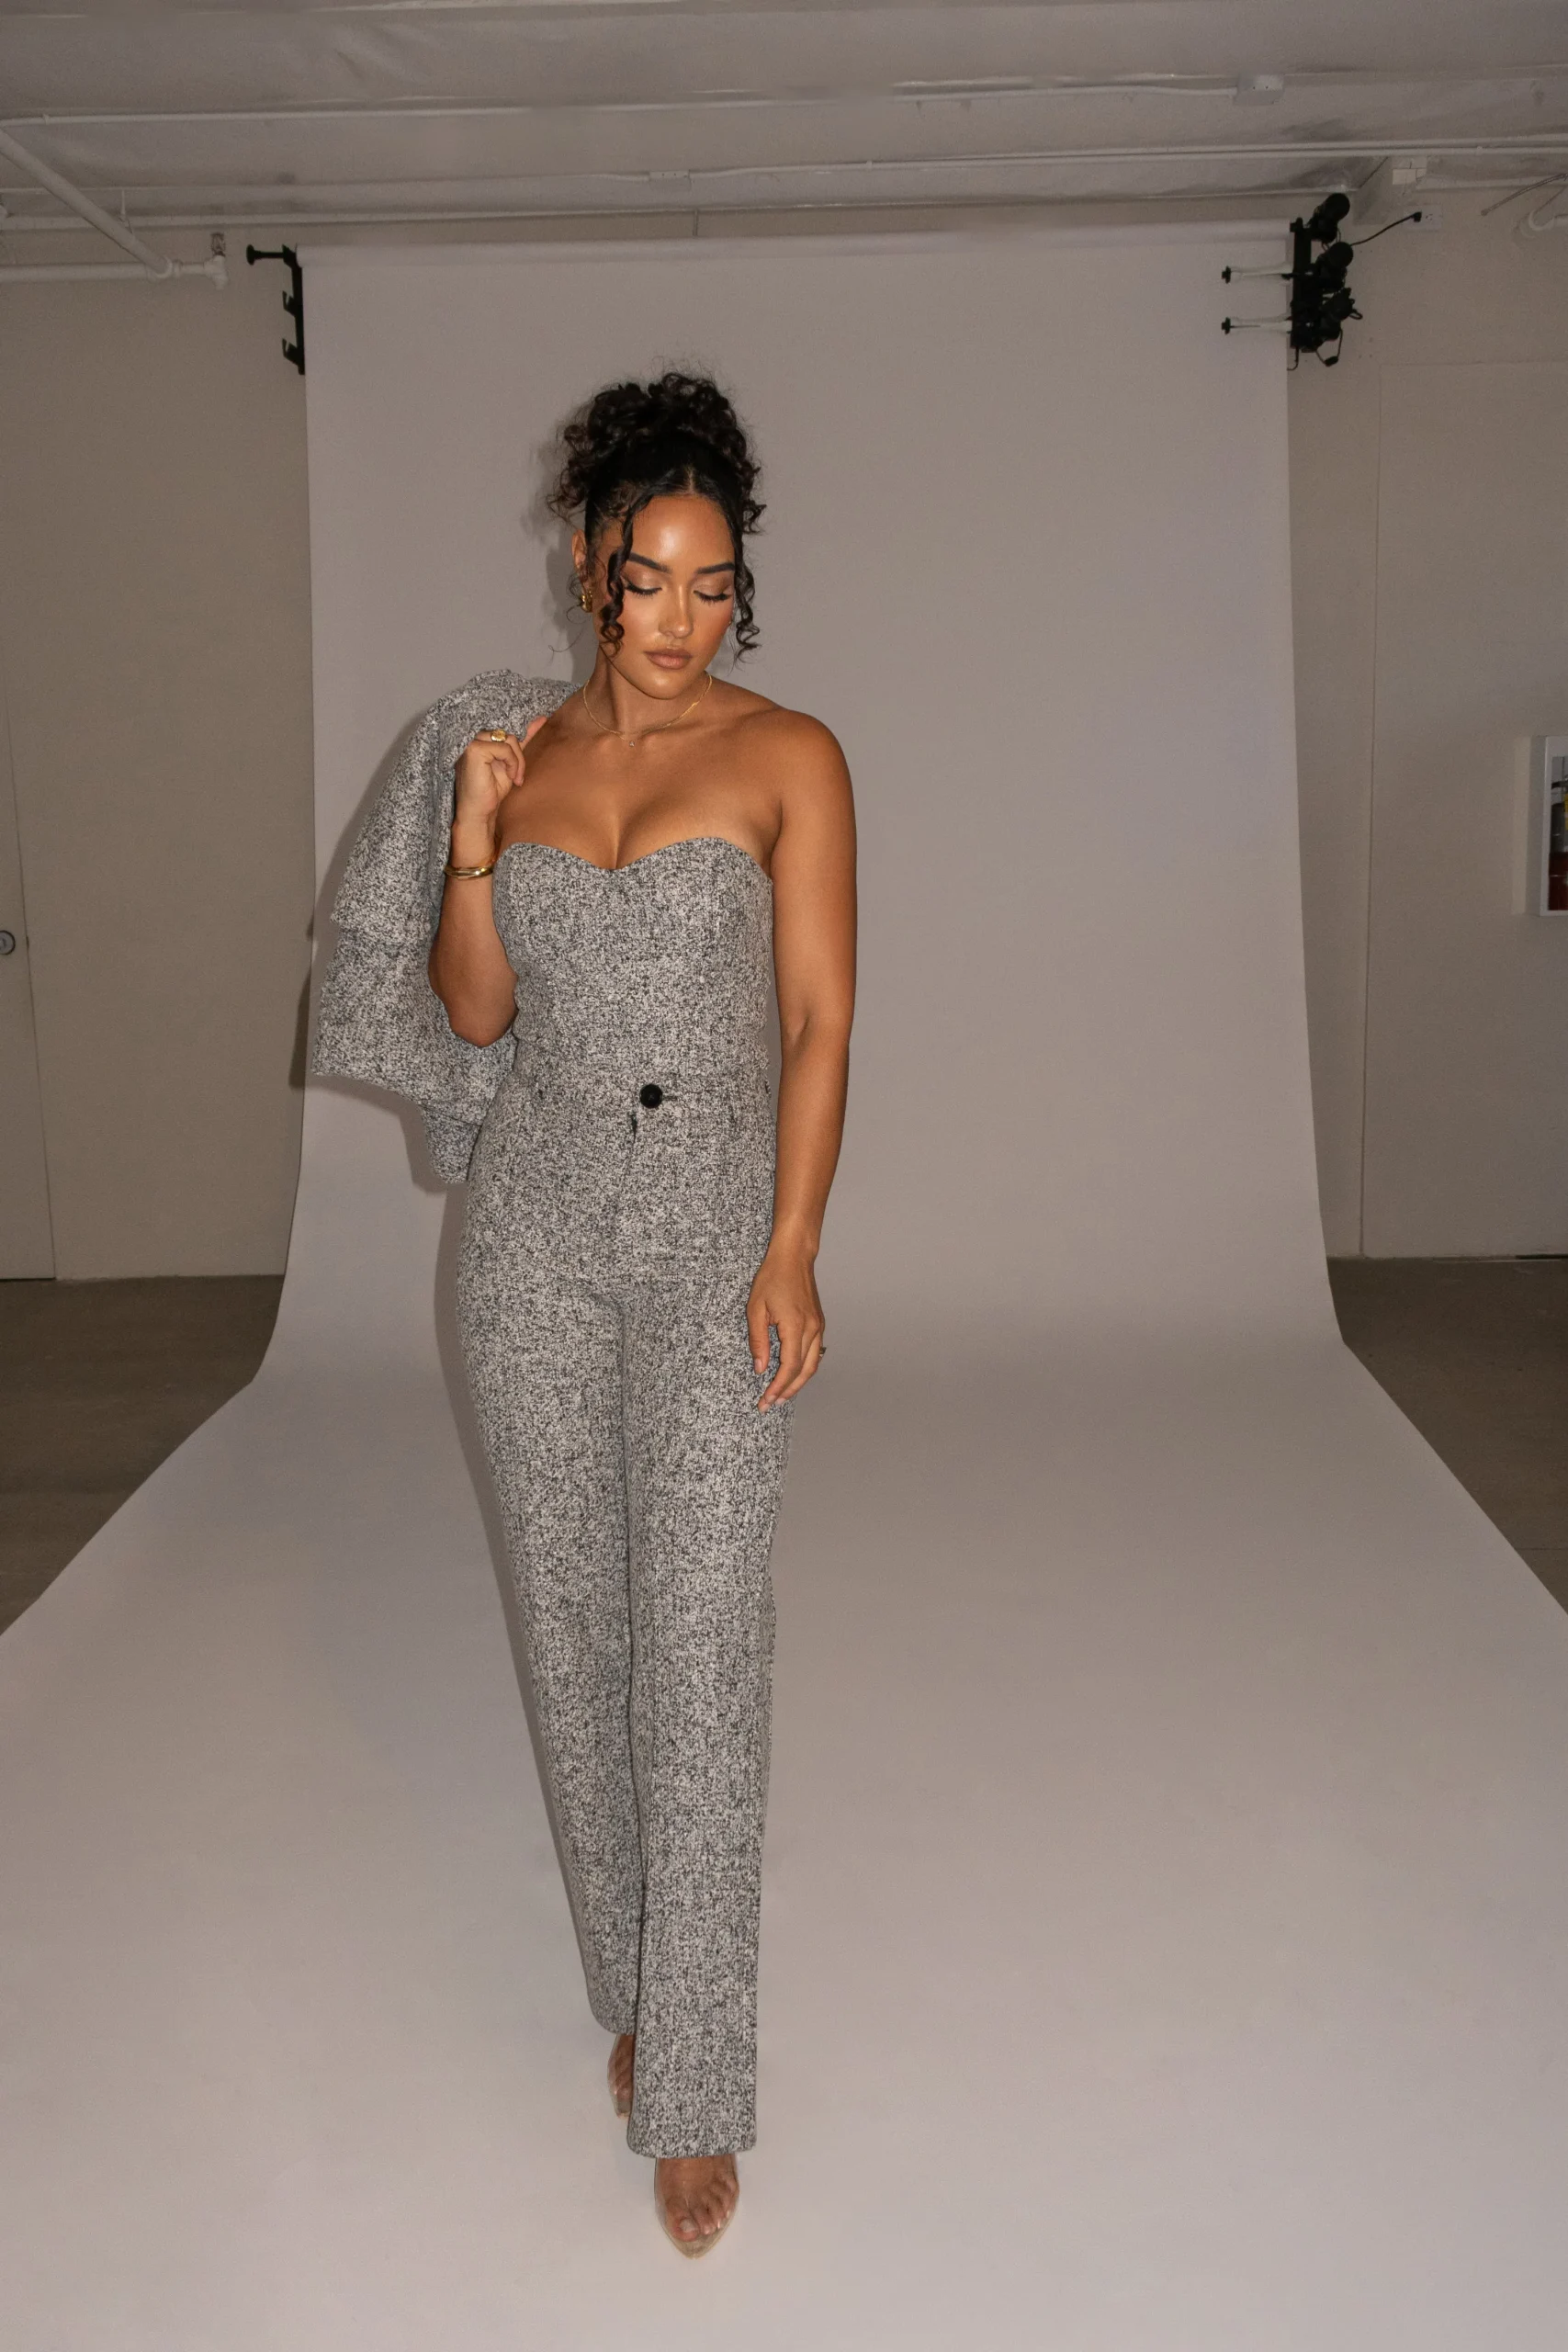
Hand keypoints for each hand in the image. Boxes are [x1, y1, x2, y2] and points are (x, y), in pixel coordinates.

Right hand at [452, 714, 548, 850]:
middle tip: (518, 777)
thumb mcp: (511, 763)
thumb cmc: (492, 791)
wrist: (480, 812)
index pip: (505, 730)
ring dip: (517, 761)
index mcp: (479, 741)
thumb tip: (540, 719)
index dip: (525, 728)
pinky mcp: (474, 750)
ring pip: (508, 740)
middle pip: (509, 735)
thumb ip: (521, 743)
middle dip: (519, 756)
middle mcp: (473, 739)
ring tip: (514, 778)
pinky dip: (512, 763)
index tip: (543, 719)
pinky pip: (504, 748)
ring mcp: (471, 743)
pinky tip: (509, 777)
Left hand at [747, 1245, 825, 1410]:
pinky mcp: (818, 1323)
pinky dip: (805, 1368)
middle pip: (804, 1371)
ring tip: (782, 1395)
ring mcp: (818, 1326)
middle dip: (788, 1391)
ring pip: (813, 1364)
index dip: (779, 1387)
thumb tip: (761, 1368)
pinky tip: (793, 1374)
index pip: (790, 1366)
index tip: (767, 1399)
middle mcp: (811, 1328)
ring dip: (798, 1383)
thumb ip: (758, 1341)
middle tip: (771, 1404)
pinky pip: (815, 1352)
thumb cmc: (772, 1277)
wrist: (793, 1257)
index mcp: (795, 1325)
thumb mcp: (755, 1309)